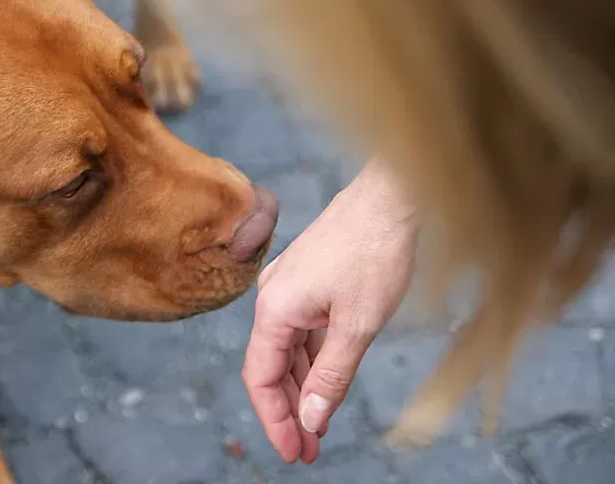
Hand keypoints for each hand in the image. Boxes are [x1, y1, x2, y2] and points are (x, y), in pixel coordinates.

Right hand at [242, 157, 418, 463]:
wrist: (389, 198)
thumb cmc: (374, 253)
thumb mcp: (357, 326)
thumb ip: (330, 377)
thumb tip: (311, 420)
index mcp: (275, 309)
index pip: (261, 377)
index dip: (274, 419)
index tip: (294, 452)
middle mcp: (273, 299)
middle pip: (270, 367)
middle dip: (288, 411)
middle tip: (308, 451)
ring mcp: (289, 289)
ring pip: (287, 351)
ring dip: (301, 389)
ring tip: (318, 428)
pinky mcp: (307, 282)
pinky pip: (302, 332)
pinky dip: (312, 362)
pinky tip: (325, 386)